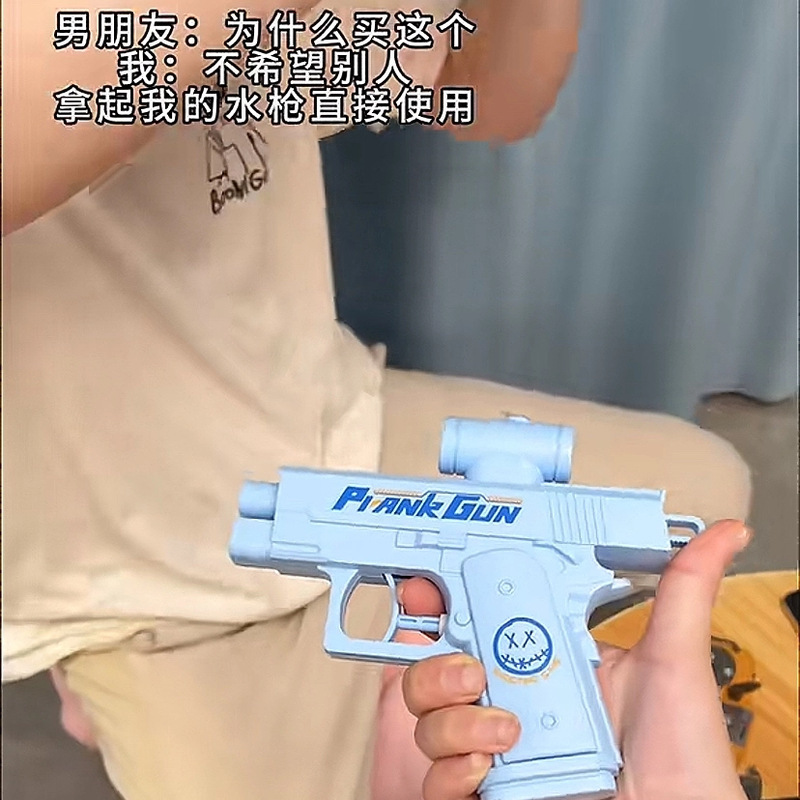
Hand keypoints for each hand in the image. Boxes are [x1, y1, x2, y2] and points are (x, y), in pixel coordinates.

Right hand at [400, 519, 750, 799]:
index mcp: (543, 659)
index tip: (425, 586)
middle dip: (435, 662)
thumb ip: (684, 591)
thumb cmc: (683, 760)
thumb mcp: (674, 662)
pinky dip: (451, 770)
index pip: (477, 620)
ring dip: (454, 720)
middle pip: (436, 666)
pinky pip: (436, 777)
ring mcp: (494, 747)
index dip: (443, 600)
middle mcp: (511, 699)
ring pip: (429, 718)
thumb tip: (722, 534)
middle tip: (471, 670)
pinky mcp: (486, 790)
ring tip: (507, 729)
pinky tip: (488, 766)